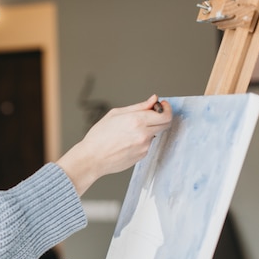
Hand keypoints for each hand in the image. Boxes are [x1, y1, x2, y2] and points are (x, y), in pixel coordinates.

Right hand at [57, 94, 171, 195]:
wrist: (91, 158)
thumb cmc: (98, 137)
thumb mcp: (115, 114)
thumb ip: (138, 107)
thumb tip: (153, 100)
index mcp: (137, 121)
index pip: (164, 114)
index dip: (166, 109)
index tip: (163, 106)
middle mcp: (143, 134)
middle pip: (165, 124)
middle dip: (162, 117)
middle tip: (154, 114)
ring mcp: (144, 147)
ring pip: (154, 134)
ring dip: (147, 130)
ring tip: (128, 132)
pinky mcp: (141, 156)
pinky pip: (146, 145)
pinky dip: (140, 141)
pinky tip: (125, 142)